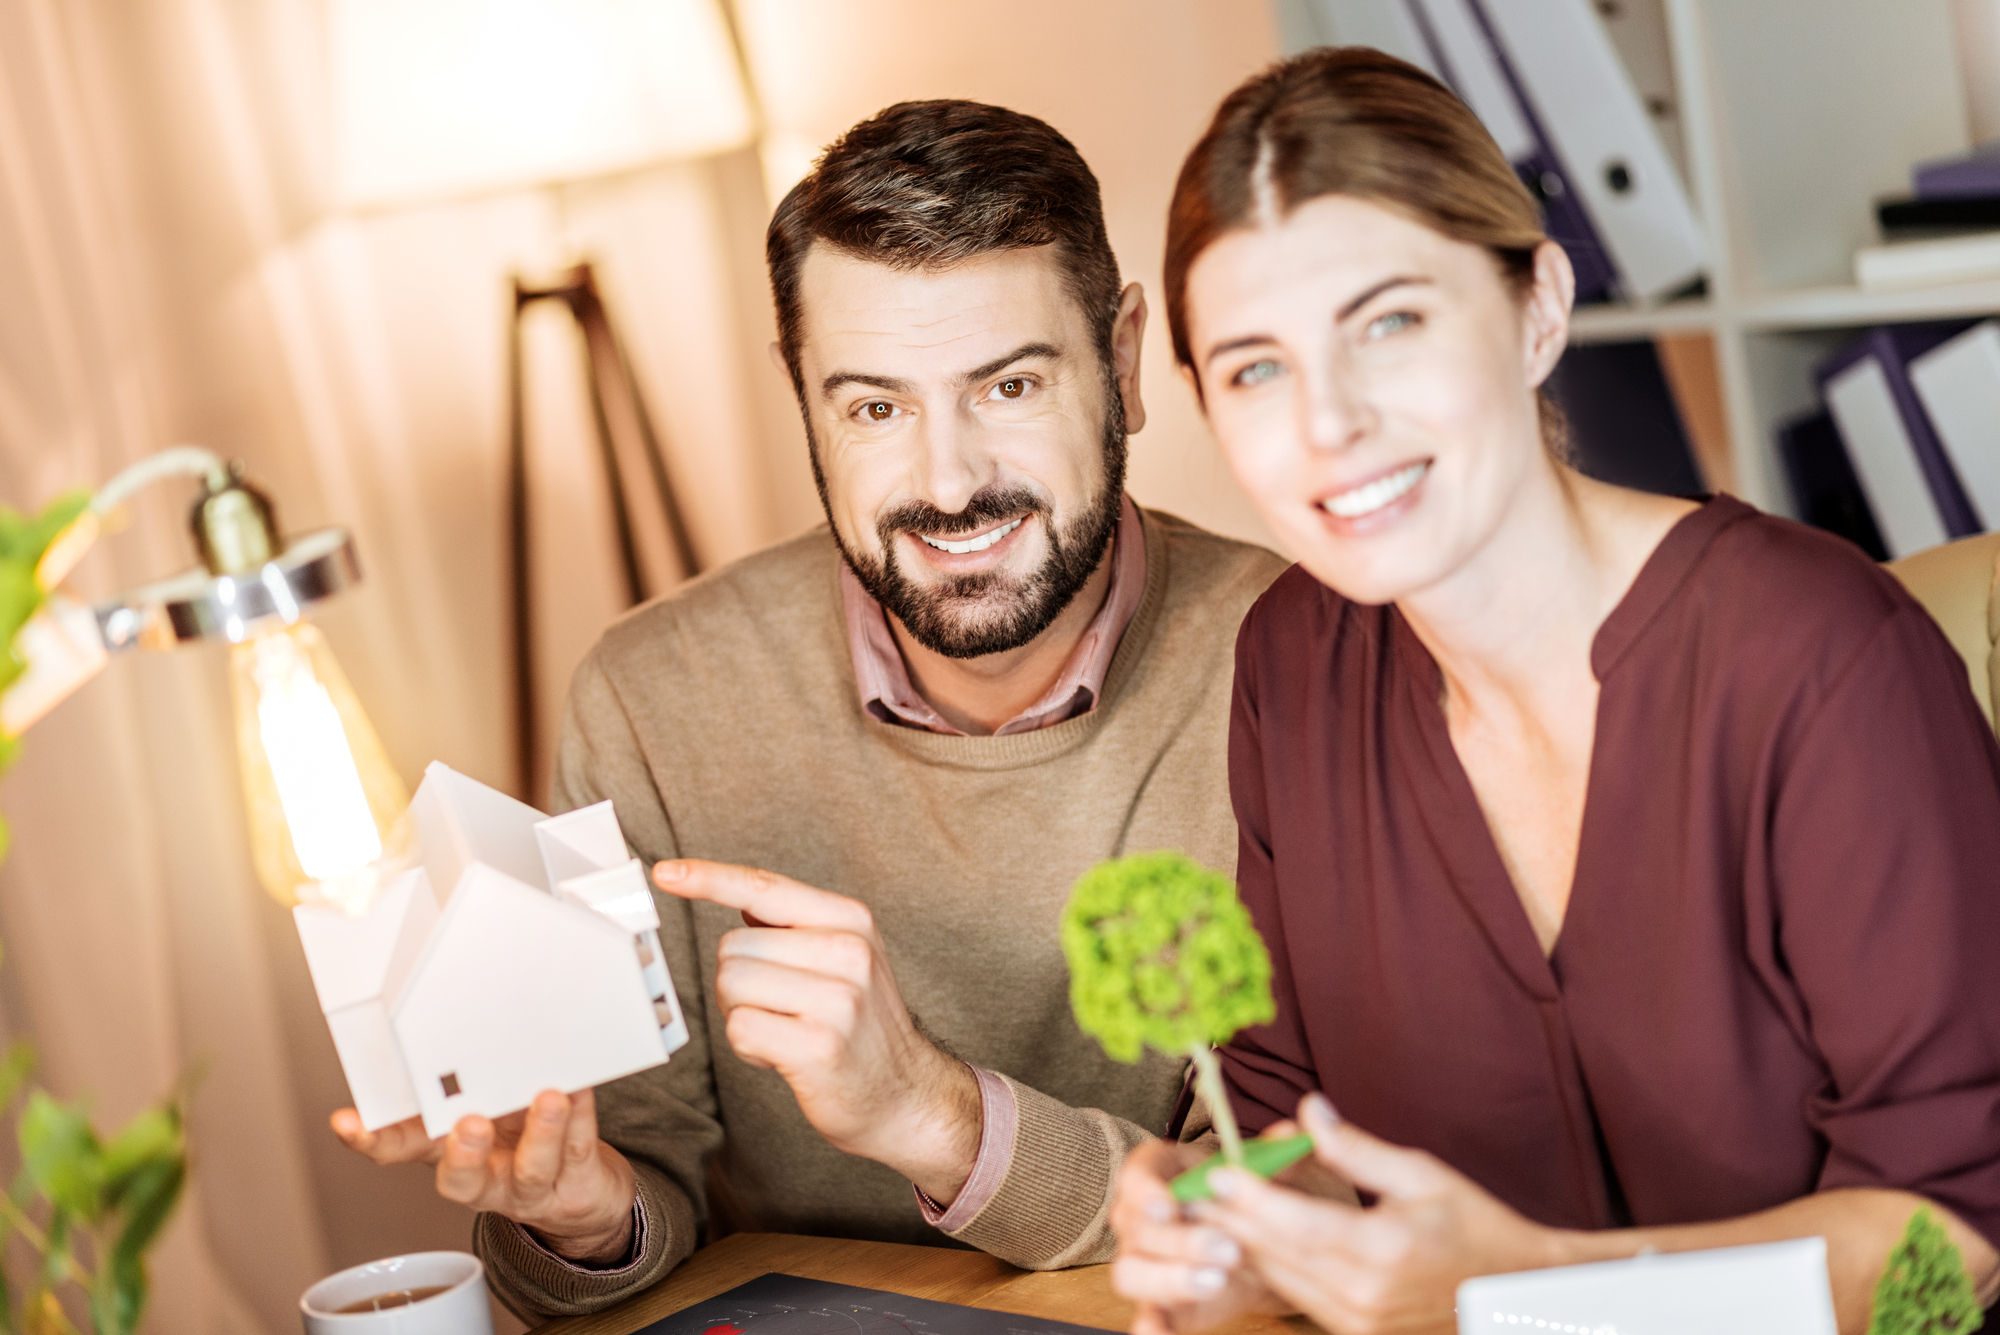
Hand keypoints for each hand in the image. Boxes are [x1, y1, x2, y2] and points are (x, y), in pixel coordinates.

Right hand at [331, 1088, 636, 1262]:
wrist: (582, 1192)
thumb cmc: (525, 1140)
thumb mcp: (486, 1108)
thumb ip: (470, 1078)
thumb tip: (454, 1022)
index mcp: (452, 1150)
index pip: (402, 1150)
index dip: (373, 1140)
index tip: (347, 1122)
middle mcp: (487, 1177)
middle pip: (462, 1180)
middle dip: (464, 1154)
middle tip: (467, 1124)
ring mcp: (530, 1187)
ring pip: (531, 1169)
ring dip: (540, 1134)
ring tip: (547, 1099)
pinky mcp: (575, 1186)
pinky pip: (579, 1151)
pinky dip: (580, 1120)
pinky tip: (580, 1093)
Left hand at [654, 859, 980, 1203]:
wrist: (906, 1095)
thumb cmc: (862, 1027)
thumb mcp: (845, 958)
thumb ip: (794, 925)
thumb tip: (736, 894)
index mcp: (851, 920)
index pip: (764, 887)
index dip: (709, 877)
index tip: (666, 873)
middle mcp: (849, 952)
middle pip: (733, 947)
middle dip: (739, 982)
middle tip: (782, 1008)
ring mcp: (838, 1000)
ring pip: (731, 985)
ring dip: (743, 1015)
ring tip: (786, 1031)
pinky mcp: (820, 1046)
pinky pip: (740, 1029)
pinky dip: (749, 1047)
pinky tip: (784, 1055)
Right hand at [1110, 1138, 1289, 1334]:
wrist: (1275, 1242)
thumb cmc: (1262, 1193)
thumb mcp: (1276, 1168)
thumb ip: (1278, 1152)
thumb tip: (1291, 1136)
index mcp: (1162, 1172)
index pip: (1137, 1175)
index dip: (1147, 1190)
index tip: (1170, 1205)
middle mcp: (1143, 1217)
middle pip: (1137, 1228)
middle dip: (1179, 1240)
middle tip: (1227, 1248)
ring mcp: (1148, 1262)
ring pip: (1132, 1273)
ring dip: (1170, 1279)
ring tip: (1218, 1280)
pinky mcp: (1164, 1302)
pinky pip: (1147, 1316)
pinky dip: (1150, 1327)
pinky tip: (1162, 1334)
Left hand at [1194, 1095, 1562, 1334]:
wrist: (1512, 1293)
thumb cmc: (1475, 1227)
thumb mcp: (1422, 1175)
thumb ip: (1357, 1148)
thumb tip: (1310, 1111)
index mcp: (1384, 1249)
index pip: (1298, 1224)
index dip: (1251, 1198)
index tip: (1215, 1171)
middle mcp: (1365, 1293)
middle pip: (1277, 1253)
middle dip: (1228, 1219)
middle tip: (1187, 1189)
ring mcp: (1359, 1321)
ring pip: (1280, 1278)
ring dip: (1241, 1244)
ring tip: (1202, 1211)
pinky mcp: (1356, 1332)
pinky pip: (1297, 1296)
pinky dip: (1269, 1266)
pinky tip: (1246, 1240)